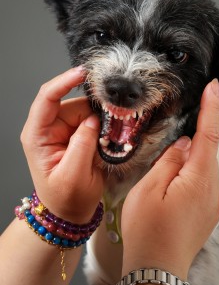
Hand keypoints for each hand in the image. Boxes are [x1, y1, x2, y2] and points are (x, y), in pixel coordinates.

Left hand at [20, 67, 103, 223]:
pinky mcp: (78, 133)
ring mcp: (65, 129)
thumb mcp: (73, 176)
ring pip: (88, 111)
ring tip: (111, 140)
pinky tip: (110, 139)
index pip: (47, 98)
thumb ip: (82, 145)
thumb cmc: (66, 199)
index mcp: (38, 135)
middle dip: (94, 109)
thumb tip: (94, 119)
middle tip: (115, 119)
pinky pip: (95, 120)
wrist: (71, 211)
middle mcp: (50, 127)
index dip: (64, 82)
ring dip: (102, 120)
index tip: (83, 73)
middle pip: (74, 103)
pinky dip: (106, 126)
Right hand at [121, 79, 218, 279]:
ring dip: (186, 163)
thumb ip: (170, 160)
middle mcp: (212, 189)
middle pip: (205, 151)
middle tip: (165, 152)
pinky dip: (189, 175)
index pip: (209, 134)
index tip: (213, 87)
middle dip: (189, 143)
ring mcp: (212, 202)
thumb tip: (184, 144)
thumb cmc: (148, 230)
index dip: (211, 108)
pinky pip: (201, 182)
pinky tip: (170, 188)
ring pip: (202, 168)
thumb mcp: (150, 188)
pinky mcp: (208, 211)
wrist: (157, 268)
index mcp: (199, 179)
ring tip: (162, 180)